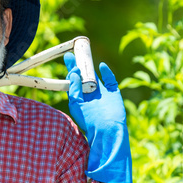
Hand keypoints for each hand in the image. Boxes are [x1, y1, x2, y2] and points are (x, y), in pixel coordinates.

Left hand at [63, 53, 132, 182]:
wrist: (106, 130)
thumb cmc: (89, 120)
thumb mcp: (76, 104)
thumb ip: (74, 88)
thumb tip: (73, 73)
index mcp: (80, 98)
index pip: (73, 80)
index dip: (71, 69)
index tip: (68, 58)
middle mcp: (90, 95)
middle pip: (83, 76)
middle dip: (78, 65)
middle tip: (74, 52)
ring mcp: (102, 93)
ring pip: (96, 76)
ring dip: (91, 66)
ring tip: (86, 55)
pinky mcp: (113, 94)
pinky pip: (111, 81)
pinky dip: (107, 73)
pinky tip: (102, 66)